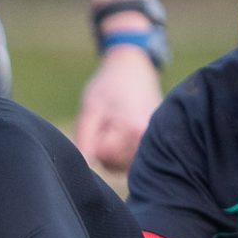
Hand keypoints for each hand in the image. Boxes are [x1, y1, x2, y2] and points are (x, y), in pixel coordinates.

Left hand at [73, 46, 161, 172]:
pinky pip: (129, 162)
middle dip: (104, 147)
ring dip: (112, 150)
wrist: (134, 69)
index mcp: (136, 131)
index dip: (95, 139)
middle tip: (110, 119)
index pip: (103, 155)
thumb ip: (84, 140)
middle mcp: (151, 142)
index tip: (102, 119)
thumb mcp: (90, 109)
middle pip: (114, 164)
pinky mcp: (155, 148)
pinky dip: (121, 151)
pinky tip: (125, 131)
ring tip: (117, 123)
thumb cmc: (109, 85)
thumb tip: (82, 169)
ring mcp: (156, 147)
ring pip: (120, 165)